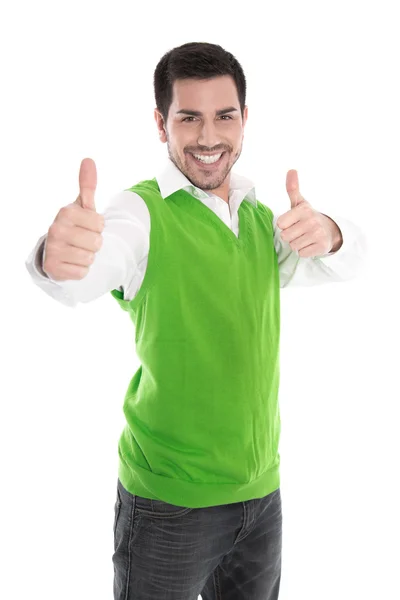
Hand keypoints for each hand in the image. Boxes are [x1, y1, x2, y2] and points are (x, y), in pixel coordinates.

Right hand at [43, 158, 104, 280]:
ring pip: (90, 258)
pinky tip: (71, 262)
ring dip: (88, 257)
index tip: (86, 227)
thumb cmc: (74, 226)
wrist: (56, 250)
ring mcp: (53, 249)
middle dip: (93, 244)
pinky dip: (80, 270)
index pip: (101, 224)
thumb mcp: (82, 206)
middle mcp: (56, 229)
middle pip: (97, 242)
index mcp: (66, 212)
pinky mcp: (53, 268)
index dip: (98, 228)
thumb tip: (89, 160)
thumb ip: (87, 185)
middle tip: (81, 241)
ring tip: (76, 251)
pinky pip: (82, 272)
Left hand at [276, 169, 342, 257]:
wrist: (330, 231)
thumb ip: (292, 188)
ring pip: (293, 246)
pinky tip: (311, 244)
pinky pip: (302, 253)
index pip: (280, 224)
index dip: (285, 225)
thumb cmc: (308, 217)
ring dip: (297, 244)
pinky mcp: (321, 247)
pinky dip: (304, 251)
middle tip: (300, 231)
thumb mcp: (300, 203)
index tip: (293, 222)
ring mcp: (318, 235)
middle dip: (290, 236)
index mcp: (304, 210)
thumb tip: (291, 170)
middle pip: (285, 236)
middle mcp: (311, 221)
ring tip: (305, 237)